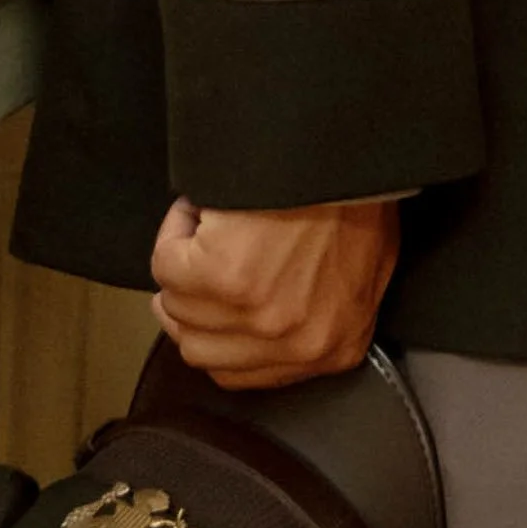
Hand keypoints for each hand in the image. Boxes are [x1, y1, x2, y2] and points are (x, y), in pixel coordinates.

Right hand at [150, 197, 401, 389]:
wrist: (345, 154)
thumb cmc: (355, 198)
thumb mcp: (361, 273)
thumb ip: (317, 315)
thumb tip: (266, 327)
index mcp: (333, 348)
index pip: (240, 373)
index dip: (215, 331)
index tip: (210, 299)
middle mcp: (296, 344)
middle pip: (198, 347)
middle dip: (192, 300)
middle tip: (205, 255)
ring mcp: (259, 315)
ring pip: (176, 306)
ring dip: (184, 261)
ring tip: (217, 224)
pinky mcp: (224, 277)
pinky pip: (165, 266)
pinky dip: (175, 232)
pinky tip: (206, 211)